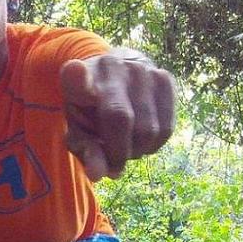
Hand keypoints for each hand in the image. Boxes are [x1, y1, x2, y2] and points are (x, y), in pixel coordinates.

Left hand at [61, 51, 175, 179]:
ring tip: (127, 144)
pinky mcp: (164, 77)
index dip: (76, 77)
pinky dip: (155, 144)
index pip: (76, 76)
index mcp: (77, 78)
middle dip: (118, 151)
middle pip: (120, 118)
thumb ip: (86, 152)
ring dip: (138, 150)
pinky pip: (166, 128)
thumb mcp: (79, 131)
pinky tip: (144, 138)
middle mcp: (110, 66)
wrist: (117, 75)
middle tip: (114, 157)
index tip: (75, 71)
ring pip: (148, 129)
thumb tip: (98, 175)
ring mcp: (140, 69)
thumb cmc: (92, 111)